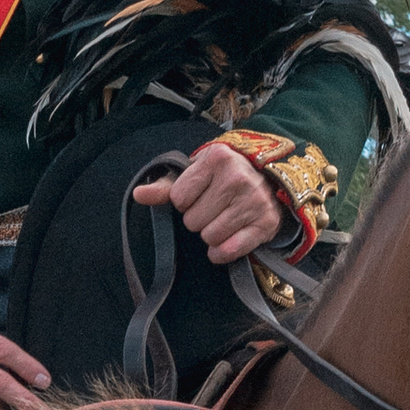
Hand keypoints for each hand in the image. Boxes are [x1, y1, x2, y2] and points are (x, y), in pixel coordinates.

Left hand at [134, 138, 284, 266]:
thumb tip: (139, 194)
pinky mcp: (265, 223)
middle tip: (215, 208)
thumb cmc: (224, 177)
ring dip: (212, 234)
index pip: (178, 199)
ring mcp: (254, 201)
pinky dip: (224, 251)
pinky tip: (229, 238)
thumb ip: (165, 186)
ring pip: (209, 237)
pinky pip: (229, 250)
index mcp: (217, 158)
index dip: (185, 201)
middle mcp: (238, 177)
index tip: (200, 194)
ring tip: (225, 218)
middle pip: (192, 222)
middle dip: (199, 219)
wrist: (270, 180)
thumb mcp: (196, 173)